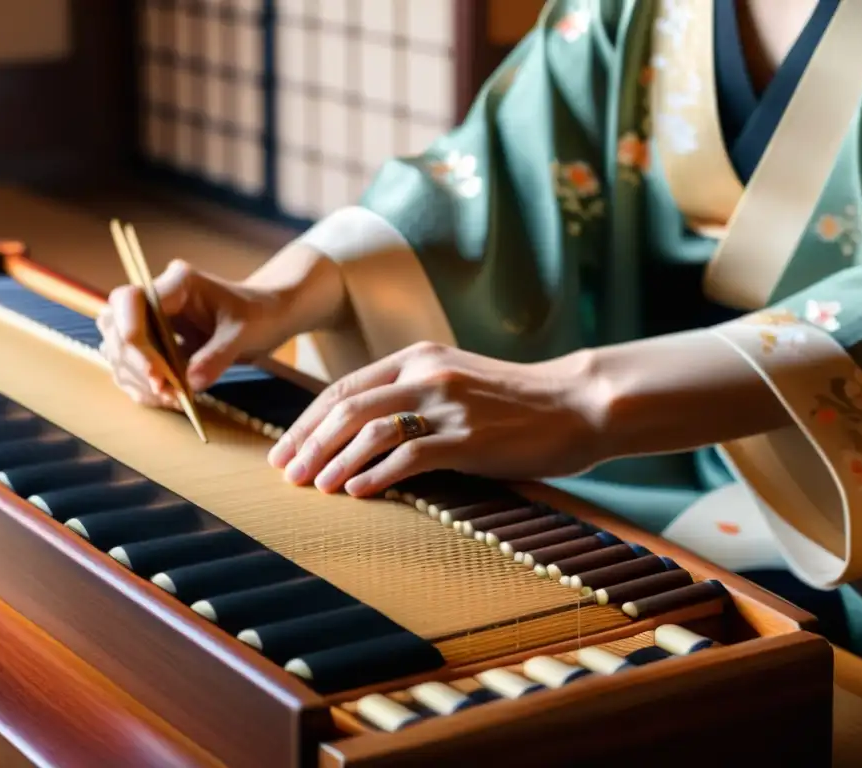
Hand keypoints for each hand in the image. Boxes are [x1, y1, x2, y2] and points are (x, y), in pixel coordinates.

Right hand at [97, 259, 288, 408]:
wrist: (264, 318)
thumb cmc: (258, 315)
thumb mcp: (244, 334)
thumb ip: (217, 356)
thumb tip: (190, 383)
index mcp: (177, 284)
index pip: (130, 300)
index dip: (131, 335)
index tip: (154, 372)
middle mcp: (156, 300)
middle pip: (116, 328)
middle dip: (136, 365)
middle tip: (166, 391)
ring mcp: (150, 322)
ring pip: (118, 351)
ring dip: (138, 379)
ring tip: (171, 399)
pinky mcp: (153, 345)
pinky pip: (132, 368)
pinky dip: (144, 387)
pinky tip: (168, 399)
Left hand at [266, 342, 604, 496]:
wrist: (578, 405)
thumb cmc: (514, 402)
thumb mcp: (455, 382)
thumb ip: (411, 394)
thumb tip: (357, 432)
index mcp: (418, 357)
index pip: (345, 388)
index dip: (307, 421)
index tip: (284, 451)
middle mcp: (427, 374)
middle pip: (347, 407)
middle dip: (309, 443)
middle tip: (285, 474)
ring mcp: (449, 405)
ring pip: (370, 429)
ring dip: (335, 461)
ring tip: (314, 487)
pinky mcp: (470, 439)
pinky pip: (410, 456)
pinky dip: (376, 475)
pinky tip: (356, 492)